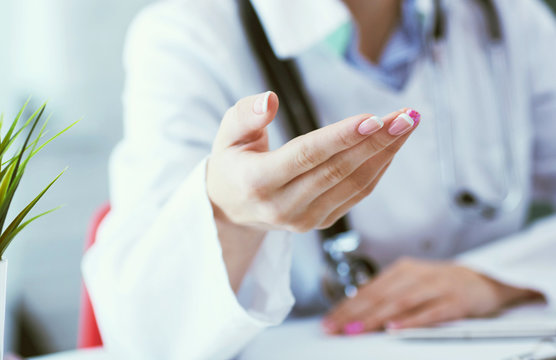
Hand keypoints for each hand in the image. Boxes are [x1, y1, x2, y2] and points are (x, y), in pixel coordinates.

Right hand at [207, 91, 418, 290]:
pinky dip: (378, 169)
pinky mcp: (320, 223)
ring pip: (354, 185)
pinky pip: (356, 195)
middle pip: (338, 170)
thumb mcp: (226, 135)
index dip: (341, 137)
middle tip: (407, 115)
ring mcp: (304, 220)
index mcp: (257, 181)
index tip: (374, 118)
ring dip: (385, 153)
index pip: (306, 156)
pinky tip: (391, 146)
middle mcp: (283, 206)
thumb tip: (270, 99)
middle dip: (376, 141)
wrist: (232, 209)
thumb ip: (245, 115)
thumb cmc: (232, 163)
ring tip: (407, 124)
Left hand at [323, 258, 541, 334]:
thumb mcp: (411, 284)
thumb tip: (354, 313)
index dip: (346, 306)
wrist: (482, 279)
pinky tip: (395, 328)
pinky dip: (411, 321)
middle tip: (335, 328)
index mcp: (401, 270)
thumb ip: (386, 295)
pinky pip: (430, 313)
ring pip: (400, 302)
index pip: (368, 290)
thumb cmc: (439, 285)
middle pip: (379, 295)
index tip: (329, 321)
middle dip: (354, 313)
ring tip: (356, 329)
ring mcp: (436, 286)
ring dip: (375, 318)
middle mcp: (415, 275)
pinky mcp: (455, 301)